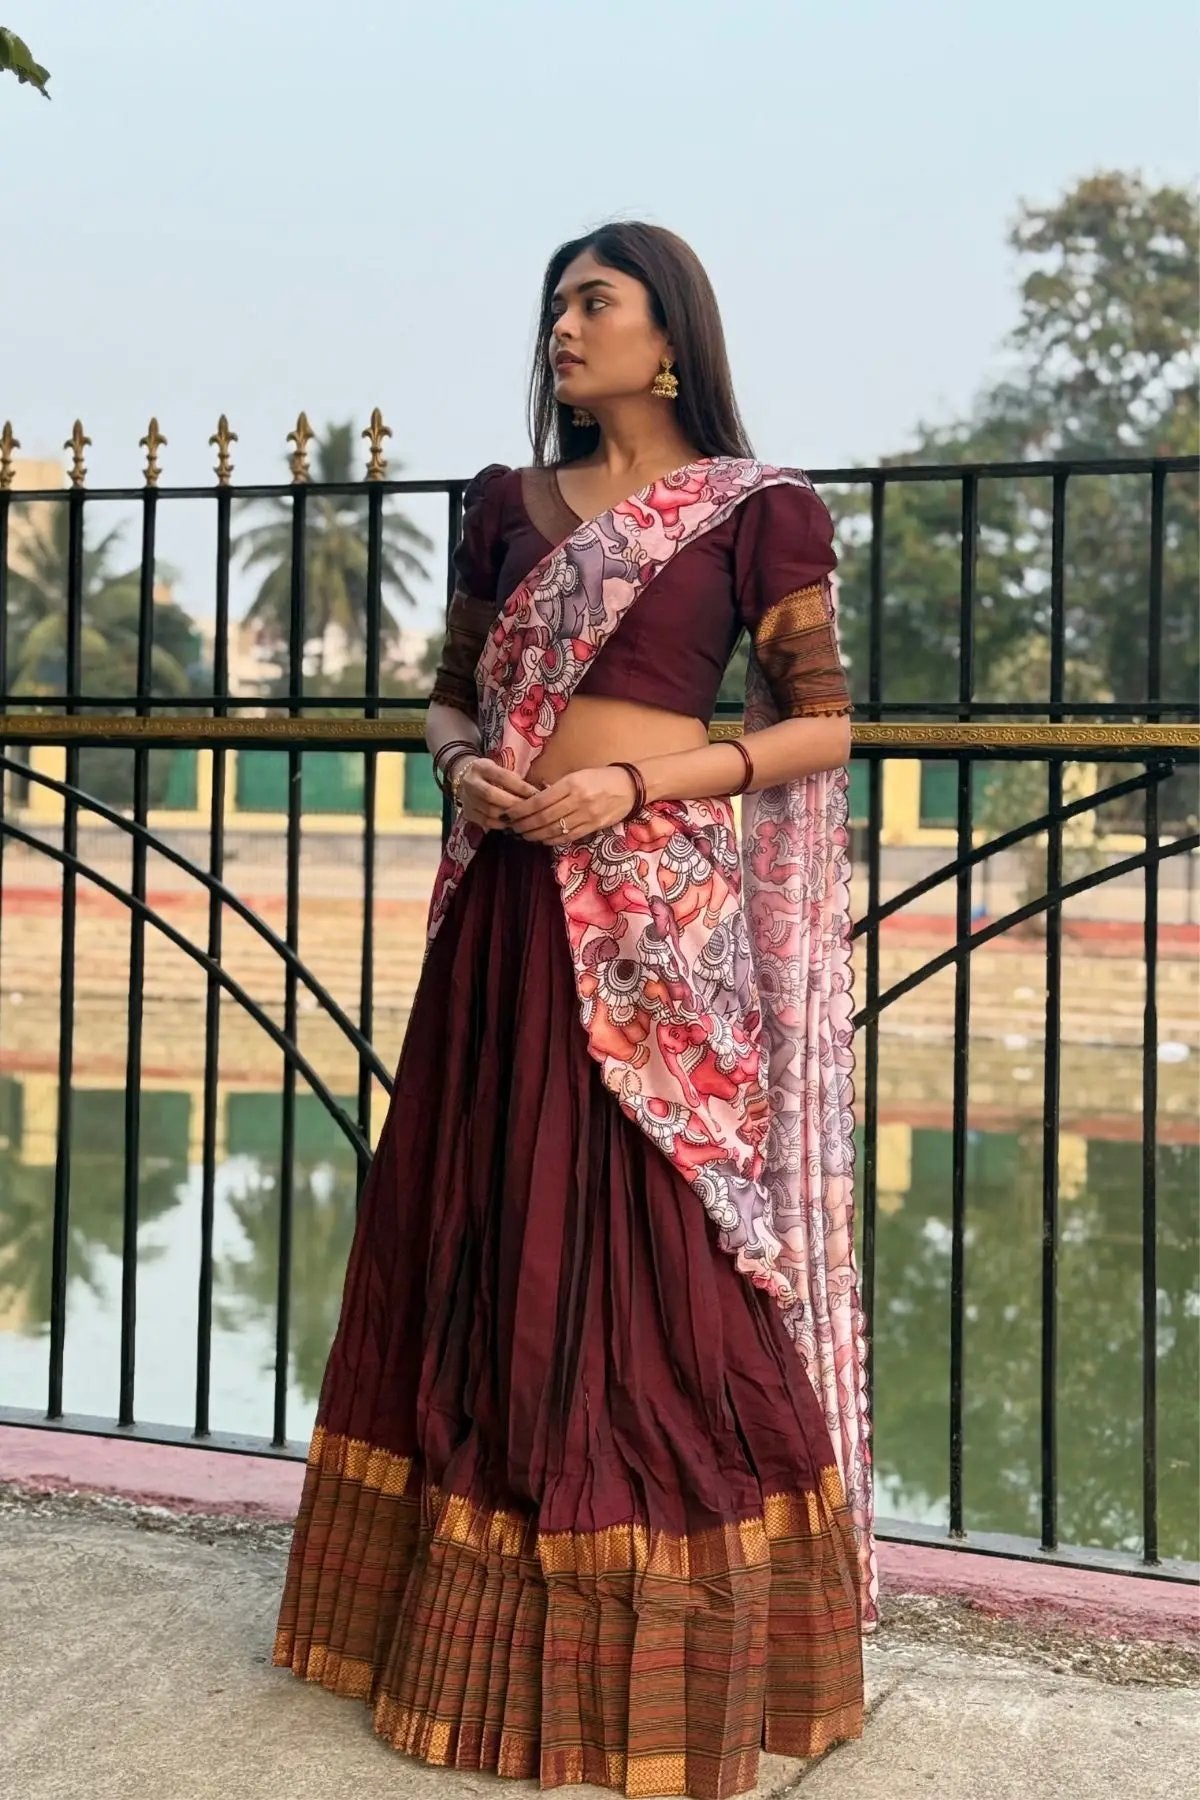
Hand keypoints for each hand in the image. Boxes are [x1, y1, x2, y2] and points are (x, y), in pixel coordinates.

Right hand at [453, 755, 538, 831]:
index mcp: (481, 767)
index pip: (503, 776)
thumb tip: (537, 793)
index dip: (521, 787)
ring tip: (524, 818)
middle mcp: (471, 782)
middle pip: (492, 795)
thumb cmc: (491, 775)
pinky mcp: (467, 813)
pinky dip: (501, 825)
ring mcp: (466, 799)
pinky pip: (485, 822)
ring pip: (489, 811)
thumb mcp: (499, 769)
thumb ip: (514, 780)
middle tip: (531, 810)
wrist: (465, 779)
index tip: (537, 794)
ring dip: (509, 816)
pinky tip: (512, 824)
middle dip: (514, 804)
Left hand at [504, 765, 638, 844]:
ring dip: (535, 835)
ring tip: (523, 835)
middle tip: (511, 827)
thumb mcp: (577, 774)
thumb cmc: (600, 777)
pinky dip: (552, 840)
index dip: (521, 810)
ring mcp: (586, 816)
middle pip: (544, 818)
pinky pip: (568, 837)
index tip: (509, 814)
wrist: (630, 787)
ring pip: (554, 830)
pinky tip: (542, 840)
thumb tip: (533, 798)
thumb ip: (556, 787)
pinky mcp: (593, 827)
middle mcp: (578, 801)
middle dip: (524, 825)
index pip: (540, 800)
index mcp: (572, 784)